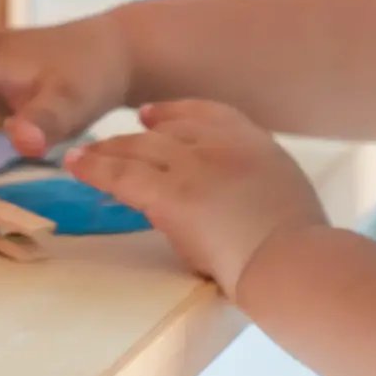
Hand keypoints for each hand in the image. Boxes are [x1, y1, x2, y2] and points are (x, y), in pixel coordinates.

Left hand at [65, 100, 327, 296]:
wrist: (292, 261)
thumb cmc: (300, 247)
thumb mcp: (285, 194)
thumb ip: (255, 183)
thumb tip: (238, 197)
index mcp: (255, 142)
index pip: (208, 113)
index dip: (174, 113)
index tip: (151, 115)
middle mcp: (221, 144)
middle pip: (168, 131)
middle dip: (135, 135)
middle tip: (110, 141)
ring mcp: (194, 166)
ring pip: (139, 148)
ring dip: (106, 150)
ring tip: (80, 155)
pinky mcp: (171, 194)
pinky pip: (122, 174)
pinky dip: (95, 168)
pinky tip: (75, 165)